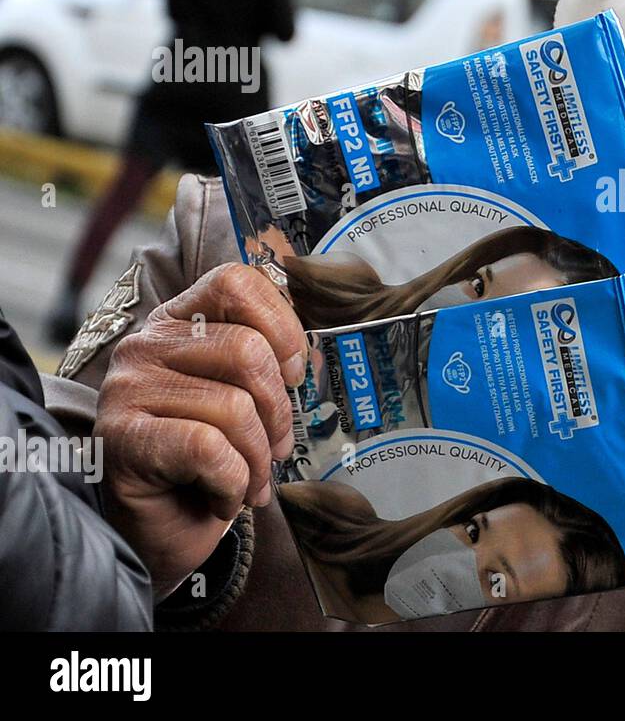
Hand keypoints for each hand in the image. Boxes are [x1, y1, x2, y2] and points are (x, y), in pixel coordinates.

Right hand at [96, 263, 307, 598]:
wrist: (163, 533)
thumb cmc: (211, 463)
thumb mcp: (245, 398)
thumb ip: (267, 362)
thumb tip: (309, 360)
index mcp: (178, 322)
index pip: (237, 283)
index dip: (282, 327)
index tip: (291, 374)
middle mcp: (145, 345)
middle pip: (247, 351)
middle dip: (278, 412)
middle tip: (275, 450)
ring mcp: (127, 389)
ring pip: (233, 407)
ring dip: (257, 458)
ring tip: (248, 481)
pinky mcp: (122, 439)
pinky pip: (209, 449)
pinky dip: (232, 482)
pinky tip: (220, 496)